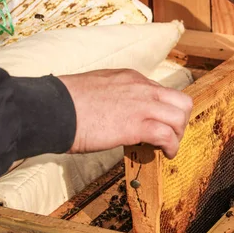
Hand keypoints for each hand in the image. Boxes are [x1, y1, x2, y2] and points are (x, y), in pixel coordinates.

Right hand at [59, 69, 192, 158]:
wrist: (52, 108)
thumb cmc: (65, 102)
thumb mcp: (96, 88)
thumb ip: (114, 96)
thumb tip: (118, 112)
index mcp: (131, 78)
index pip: (162, 92)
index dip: (164, 111)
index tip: (157, 124)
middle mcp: (141, 88)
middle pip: (181, 101)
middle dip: (180, 121)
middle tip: (169, 135)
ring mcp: (141, 105)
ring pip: (179, 118)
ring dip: (177, 136)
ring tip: (167, 148)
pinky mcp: (136, 125)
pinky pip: (167, 136)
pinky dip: (171, 147)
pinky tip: (165, 154)